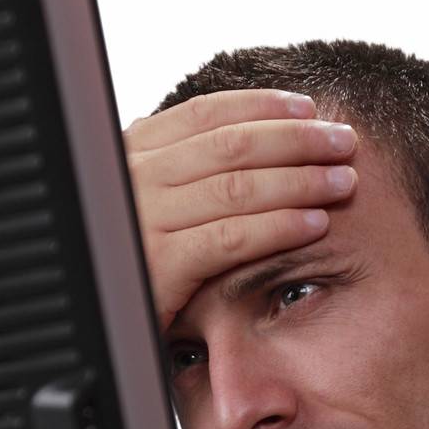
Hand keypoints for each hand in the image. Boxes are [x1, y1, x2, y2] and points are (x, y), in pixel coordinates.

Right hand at [122, 89, 360, 334]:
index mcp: (131, 152)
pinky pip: (231, 237)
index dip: (262, 107)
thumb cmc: (126, 265)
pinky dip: (279, 226)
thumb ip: (177, 174)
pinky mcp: (159, 263)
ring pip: (237, 187)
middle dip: (296, 139)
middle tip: (344, 141)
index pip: (205, 114)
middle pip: (230, 145)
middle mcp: (135, 176)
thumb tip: (241, 143)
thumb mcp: (142, 205)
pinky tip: (315, 224)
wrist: (85, 320)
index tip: (308, 109)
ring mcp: (143, 217)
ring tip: (343, 182)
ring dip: (300, 180)